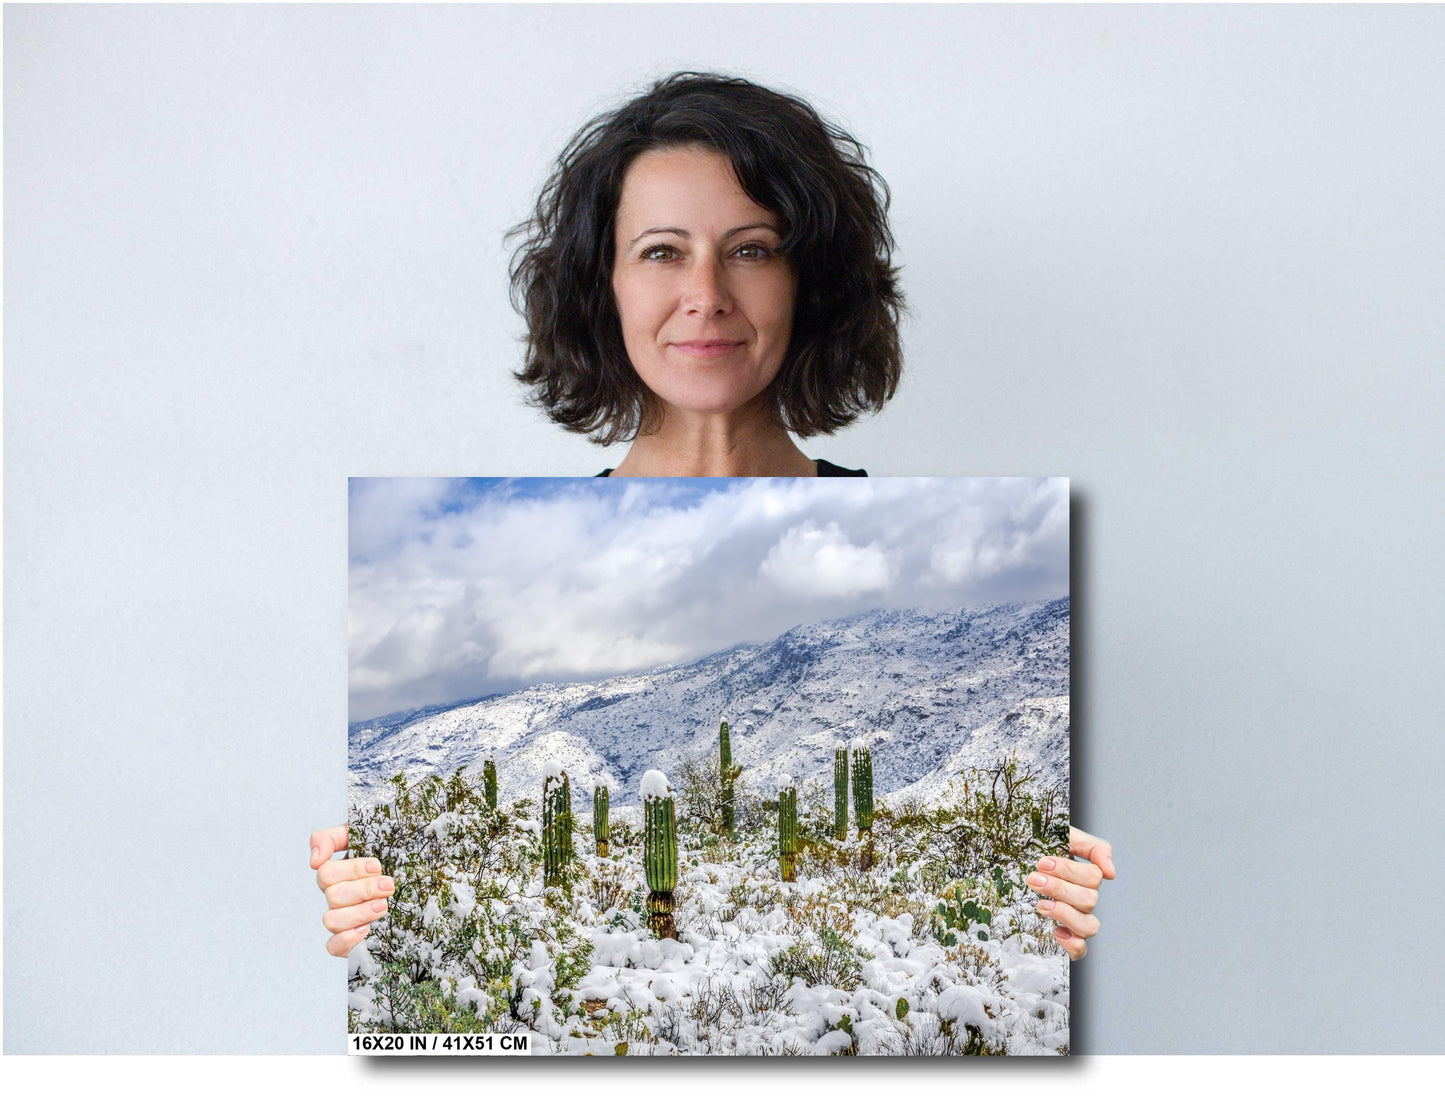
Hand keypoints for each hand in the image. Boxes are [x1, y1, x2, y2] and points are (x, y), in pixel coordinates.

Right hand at [310, 824, 394, 957]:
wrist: (424, 880)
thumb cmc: (394, 854)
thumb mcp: (368, 835)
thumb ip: (333, 837)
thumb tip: (314, 860)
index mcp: (339, 873)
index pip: (326, 872)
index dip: (351, 870)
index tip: (377, 865)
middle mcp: (338, 896)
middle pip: (333, 895)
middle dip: (364, 889)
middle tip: (389, 885)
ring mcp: (343, 919)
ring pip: (331, 920)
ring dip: (359, 912)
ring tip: (384, 906)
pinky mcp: (350, 941)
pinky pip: (333, 946)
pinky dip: (346, 939)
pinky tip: (366, 929)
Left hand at [1027, 826, 1114, 960]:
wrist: (1011, 860)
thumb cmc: (1037, 848)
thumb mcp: (1064, 836)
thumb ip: (1094, 847)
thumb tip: (1111, 873)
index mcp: (1085, 876)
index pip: (1093, 877)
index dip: (1069, 871)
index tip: (1042, 862)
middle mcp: (1084, 899)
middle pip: (1089, 900)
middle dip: (1059, 888)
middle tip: (1033, 879)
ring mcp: (1075, 919)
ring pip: (1089, 926)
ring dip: (1065, 914)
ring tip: (1041, 905)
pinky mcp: (1064, 936)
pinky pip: (1080, 950)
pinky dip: (1072, 944)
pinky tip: (1056, 931)